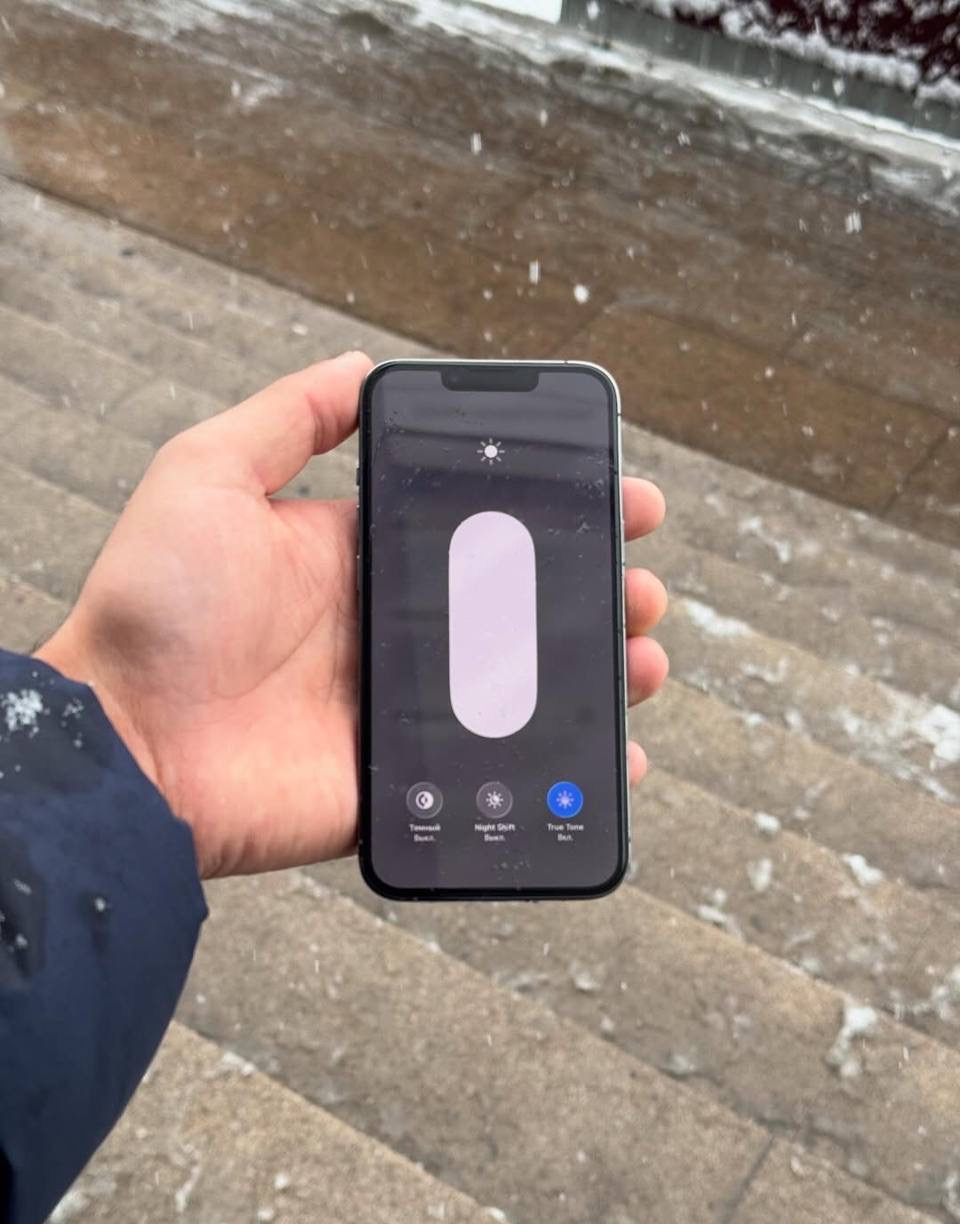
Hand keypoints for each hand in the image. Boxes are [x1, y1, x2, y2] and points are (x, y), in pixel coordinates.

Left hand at [36, 353, 667, 877]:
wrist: (124, 744)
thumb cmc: (154, 607)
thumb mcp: (207, 476)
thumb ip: (285, 418)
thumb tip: (360, 365)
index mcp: (361, 556)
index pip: (481, 525)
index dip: (555, 510)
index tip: (620, 498)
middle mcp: (390, 629)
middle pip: (519, 606)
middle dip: (594, 591)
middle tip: (642, 587)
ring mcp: (400, 710)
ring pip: (524, 689)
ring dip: (596, 672)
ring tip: (642, 658)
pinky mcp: (398, 781)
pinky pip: (498, 778)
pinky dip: (564, 774)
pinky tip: (615, 756)